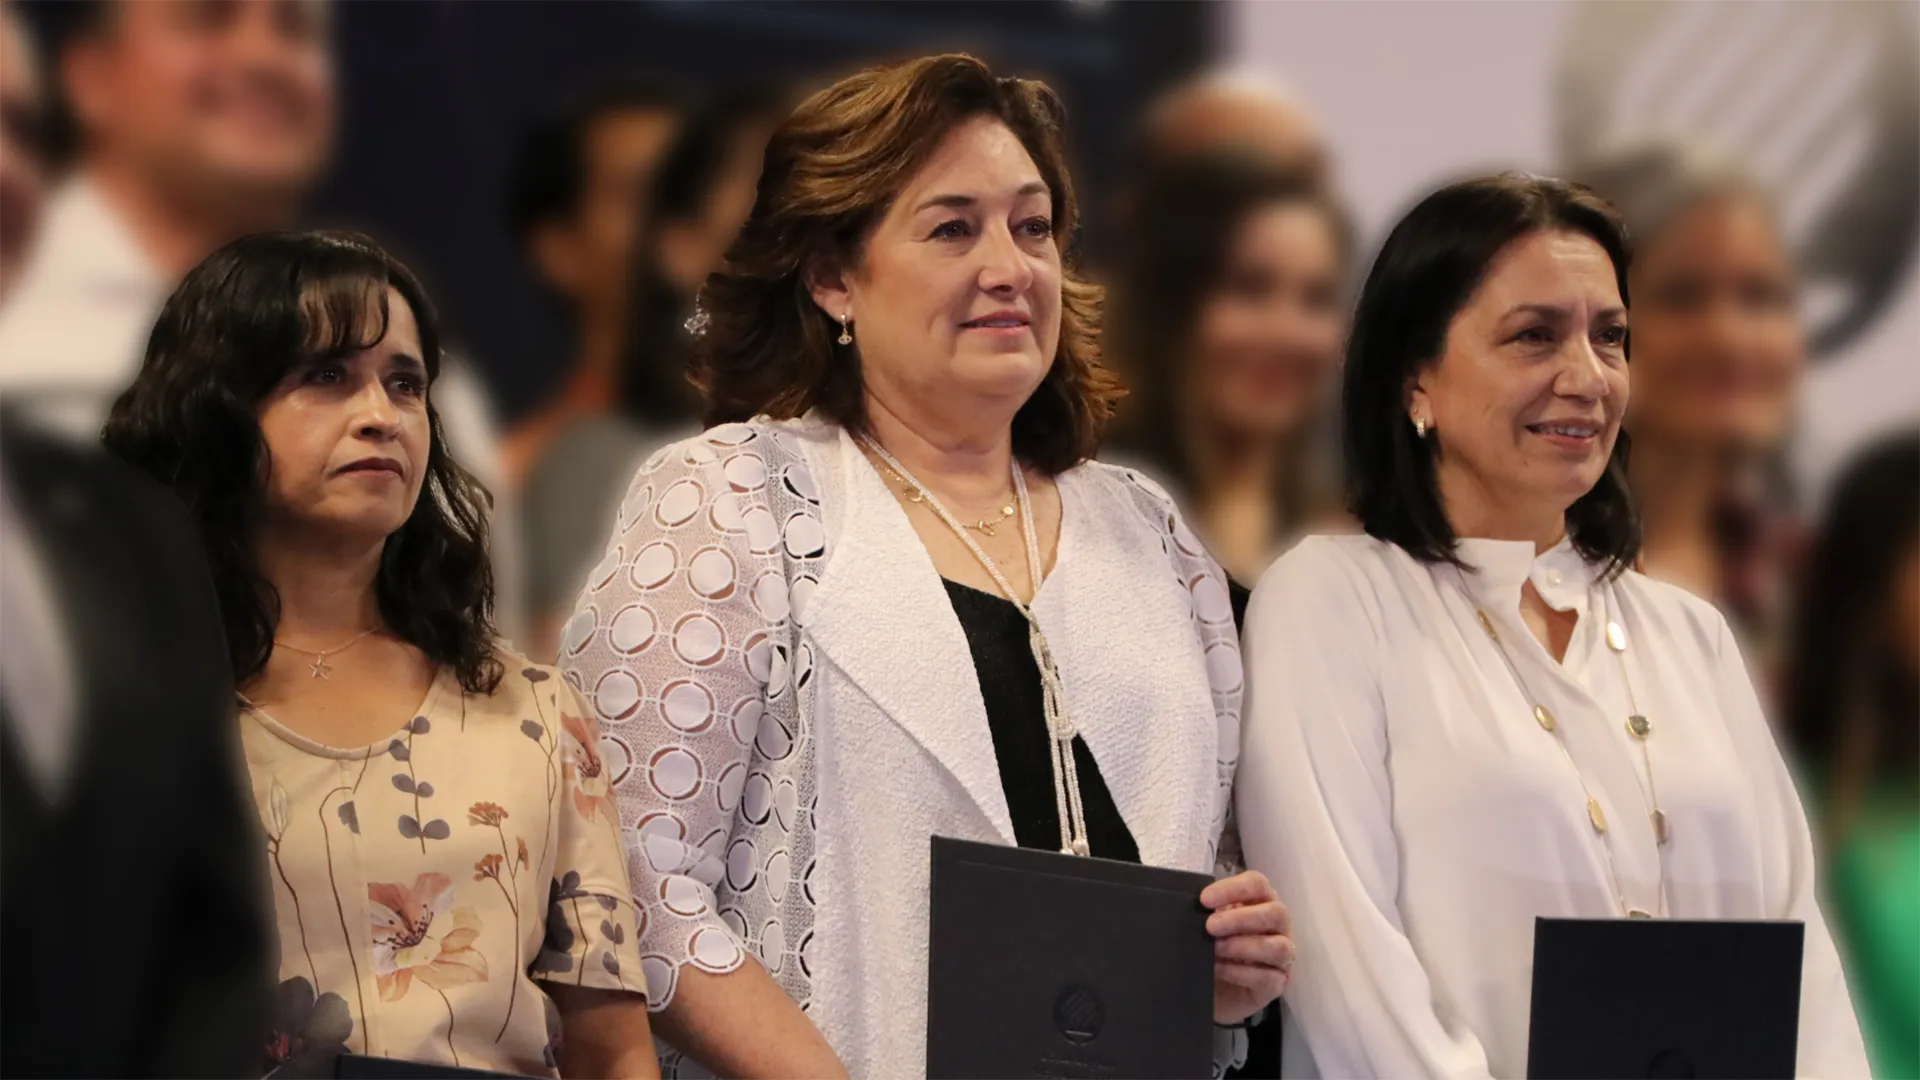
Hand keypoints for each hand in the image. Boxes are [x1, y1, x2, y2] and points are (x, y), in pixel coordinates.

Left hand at [1202, 870, 1294, 1024]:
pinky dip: (1242, 973)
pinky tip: (1220, 970)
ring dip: (1244, 946)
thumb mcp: (1207, 927)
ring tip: (1215, 950)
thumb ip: (1207, 914)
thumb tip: (1196, 908)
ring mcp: (1282, 956)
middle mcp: (1278, 926)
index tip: (1204, 900)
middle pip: (1276, 913)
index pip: (1257, 884)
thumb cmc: (1212, 948)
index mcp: (1261, 902)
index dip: (1233, 889)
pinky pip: (1269, 977)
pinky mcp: (1278, 984)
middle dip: (1241, 918)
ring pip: (1279, 947)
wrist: (1212, 989)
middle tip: (1210, 927)